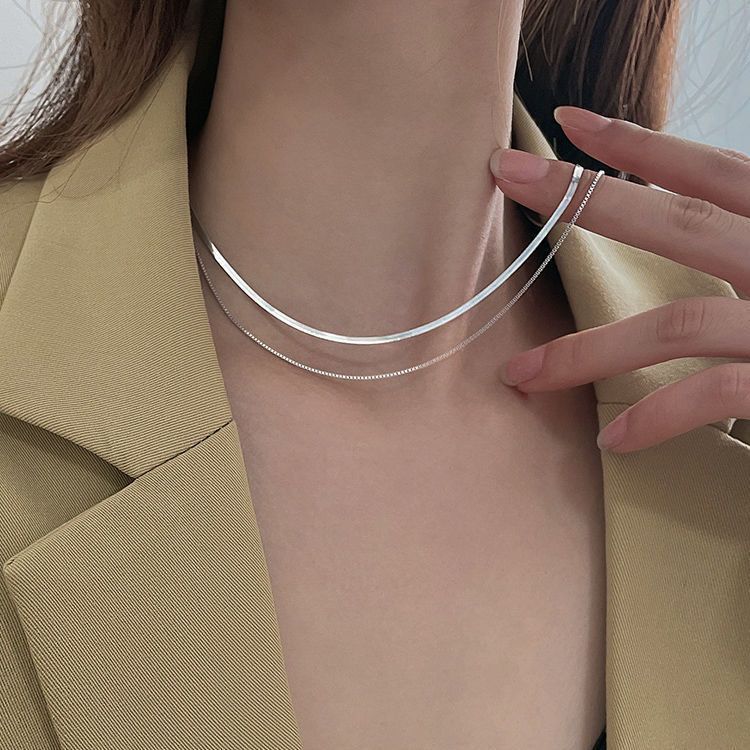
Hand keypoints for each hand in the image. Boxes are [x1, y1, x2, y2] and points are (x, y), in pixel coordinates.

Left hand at [490, 106, 749, 453]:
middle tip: (505, 173)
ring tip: (522, 376)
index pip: (712, 171)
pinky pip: (714, 395)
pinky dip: (656, 419)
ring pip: (674, 322)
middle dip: (583, 197)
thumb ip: (747, 250)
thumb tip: (695, 242)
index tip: (572, 123)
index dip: (641, 145)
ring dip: (586, 351)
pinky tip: (612, 440)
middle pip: (676, 220)